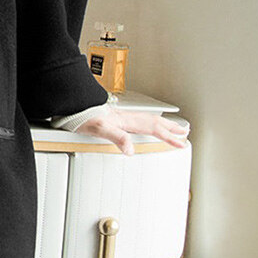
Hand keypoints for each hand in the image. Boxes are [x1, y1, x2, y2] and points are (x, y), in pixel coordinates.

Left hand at [73, 108, 189, 156]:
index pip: (153, 129)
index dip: (168, 137)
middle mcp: (126, 117)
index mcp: (127, 121)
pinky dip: (148, 122)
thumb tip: (131, 150)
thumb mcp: (101, 129)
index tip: (182, 142)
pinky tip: (144, 125)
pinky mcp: (114, 118)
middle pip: (154, 121)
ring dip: (162, 123)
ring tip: (171, 126)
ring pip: (147, 119)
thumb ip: (117, 138)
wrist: (72, 107)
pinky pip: (138, 119)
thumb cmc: (84, 118)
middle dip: (171, 127)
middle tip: (184, 132)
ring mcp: (121, 117)